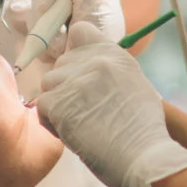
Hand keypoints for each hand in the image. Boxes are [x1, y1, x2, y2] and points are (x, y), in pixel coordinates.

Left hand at [39, 38, 186, 186]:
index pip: (80, 31)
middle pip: (61, 64)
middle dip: (67, 86)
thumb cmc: (143, 130)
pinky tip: (71, 133)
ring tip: (79, 124)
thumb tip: (88, 73)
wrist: (144, 155)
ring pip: (49, 84)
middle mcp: (95, 60)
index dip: (76, 52)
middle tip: (85, 110)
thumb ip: (110, 72)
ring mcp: (77, 80)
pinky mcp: (60, 102)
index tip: (81, 73)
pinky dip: (51, 121)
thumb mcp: (135, 85)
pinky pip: (42, 105)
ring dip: (58, 104)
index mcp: (115, 54)